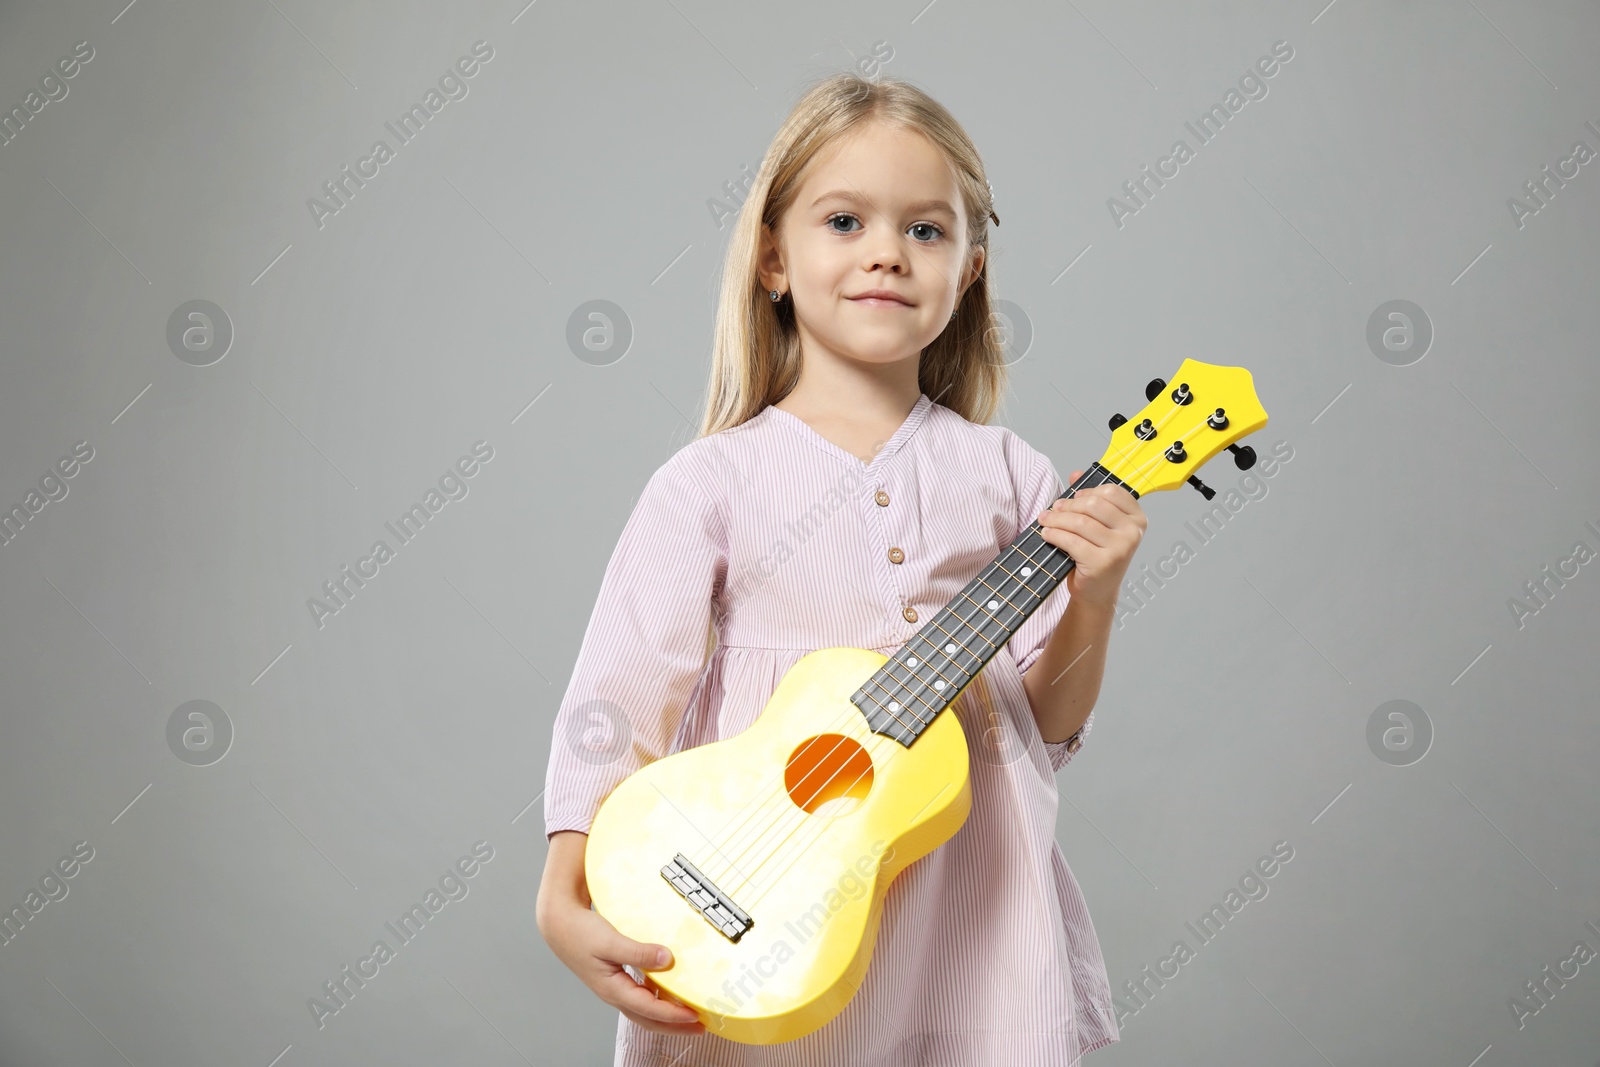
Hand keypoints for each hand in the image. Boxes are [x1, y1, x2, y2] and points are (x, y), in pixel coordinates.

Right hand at [537, 892, 707, 1036]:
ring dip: (667, 1015)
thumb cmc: (580, 933)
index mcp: (612, 989)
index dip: (674, 1015)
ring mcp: (614, 987)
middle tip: (700, 1028)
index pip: (649, 1009)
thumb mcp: (610, 941)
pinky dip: (657, 999)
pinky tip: (669, 993)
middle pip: (648, 1019)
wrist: (559, 924)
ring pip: (644, 1010)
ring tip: (689, 1014)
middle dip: (675, 1027)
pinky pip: (640, 996)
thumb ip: (639, 952)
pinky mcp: (615, 978)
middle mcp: (614, 993)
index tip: (695, 1016)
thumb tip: (668, 959)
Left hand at [1036, 469, 1146, 609]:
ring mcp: (1120, 548)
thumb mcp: (1098, 526)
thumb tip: (1076, 474)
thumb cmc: (1098, 556)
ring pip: (1080, 522)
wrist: (1097, 592)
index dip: (1088, 492)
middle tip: (1053, 510)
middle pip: (1093, 505)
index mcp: (1137, 518)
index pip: (1112, 492)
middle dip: (1068, 505)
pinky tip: (1047, 534)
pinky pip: (1072, 541)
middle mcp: (1133, 532)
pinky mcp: (1102, 563)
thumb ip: (1090, 498)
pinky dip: (1054, 535)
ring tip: (1045, 520)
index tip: (1073, 497)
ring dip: (1056, 519)